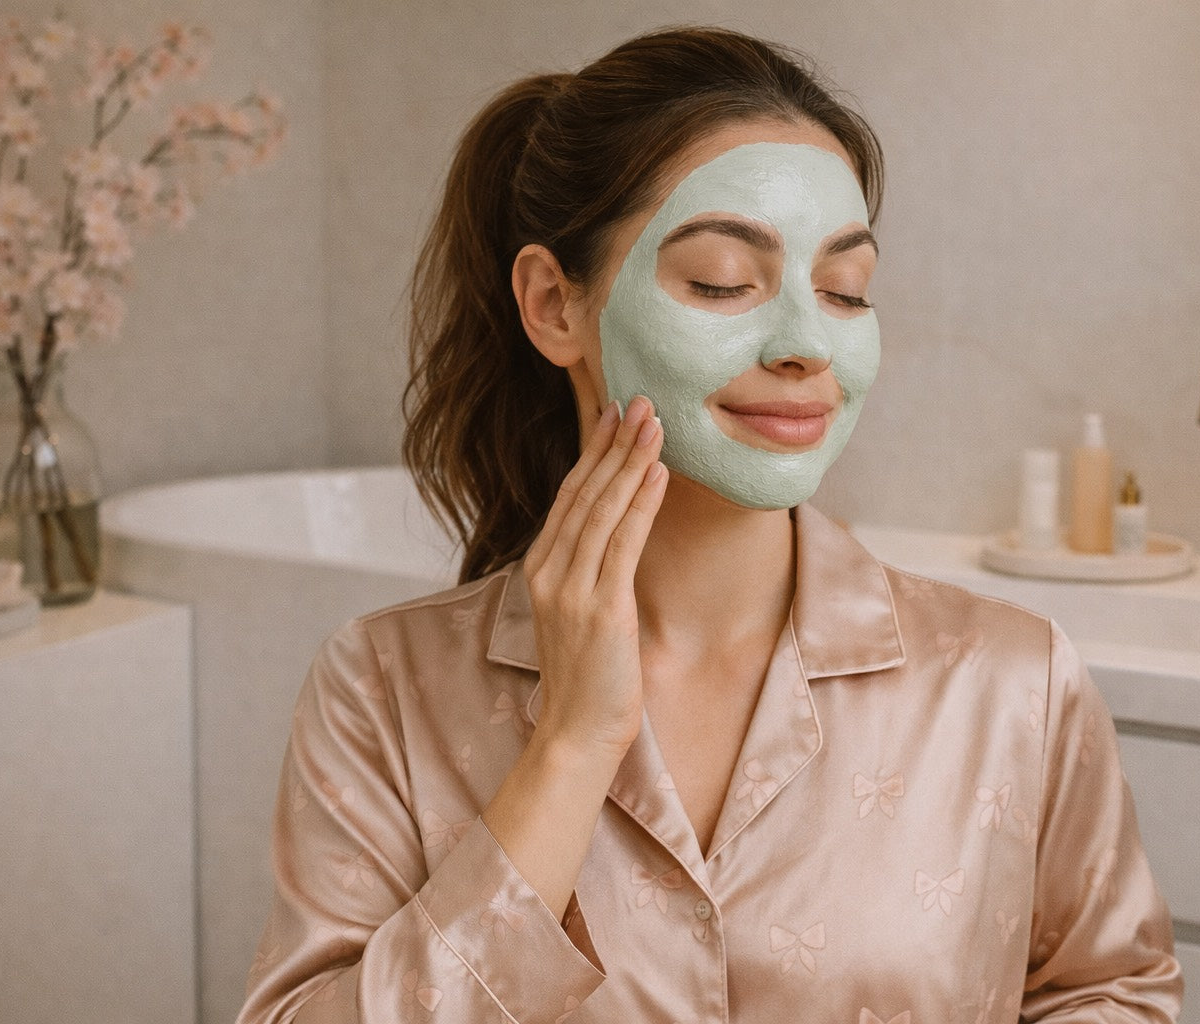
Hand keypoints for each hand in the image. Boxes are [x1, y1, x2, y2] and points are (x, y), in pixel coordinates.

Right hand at [521, 395, 667, 759]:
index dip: (594, 450)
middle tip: (641, 398)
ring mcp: (571, 588)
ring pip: (602, 509)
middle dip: (614, 442)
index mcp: (542, 567)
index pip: (570, 496)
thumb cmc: (588, 677)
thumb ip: (591, 570)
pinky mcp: (600, 608)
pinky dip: (641, 503)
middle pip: (584, 492)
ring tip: (654, 421)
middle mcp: (550, 570)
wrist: (576, 735)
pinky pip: (623, 544)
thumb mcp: (582, 612)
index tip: (616, 411)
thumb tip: (619, 533)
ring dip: (630, 460)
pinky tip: (657, 472)